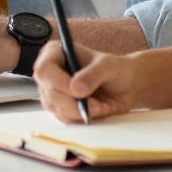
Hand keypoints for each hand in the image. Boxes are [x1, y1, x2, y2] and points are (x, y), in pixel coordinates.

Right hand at [34, 40, 152, 123]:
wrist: (126, 86)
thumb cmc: (116, 69)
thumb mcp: (108, 66)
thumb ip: (93, 74)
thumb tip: (75, 89)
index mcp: (55, 53)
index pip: (44, 70)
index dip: (59, 84)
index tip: (80, 93)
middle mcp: (49, 72)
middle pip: (50, 93)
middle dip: (74, 103)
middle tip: (96, 104)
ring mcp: (52, 91)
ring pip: (56, 108)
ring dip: (80, 111)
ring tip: (100, 105)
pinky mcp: (59, 106)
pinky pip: (64, 118)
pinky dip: (81, 117)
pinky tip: (95, 110)